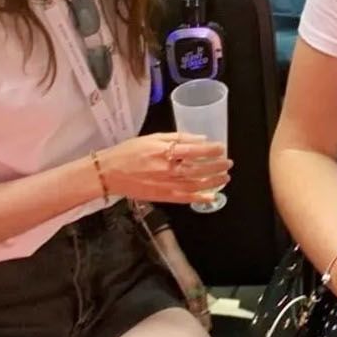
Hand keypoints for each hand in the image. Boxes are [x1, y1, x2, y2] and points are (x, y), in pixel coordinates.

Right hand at [94, 132, 229, 204]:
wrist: (108, 173)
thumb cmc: (129, 152)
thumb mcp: (152, 138)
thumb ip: (178, 138)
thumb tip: (201, 139)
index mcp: (163, 152)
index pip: (193, 151)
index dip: (210, 150)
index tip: (222, 148)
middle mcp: (166, 170)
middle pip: (197, 170)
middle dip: (216, 167)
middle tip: (228, 163)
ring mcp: (165, 185)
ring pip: (195, 185)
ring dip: (213, 182)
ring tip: (225, 177)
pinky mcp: (162, 197)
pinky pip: (185, 199)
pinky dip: (200, 198)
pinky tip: (212, 196)